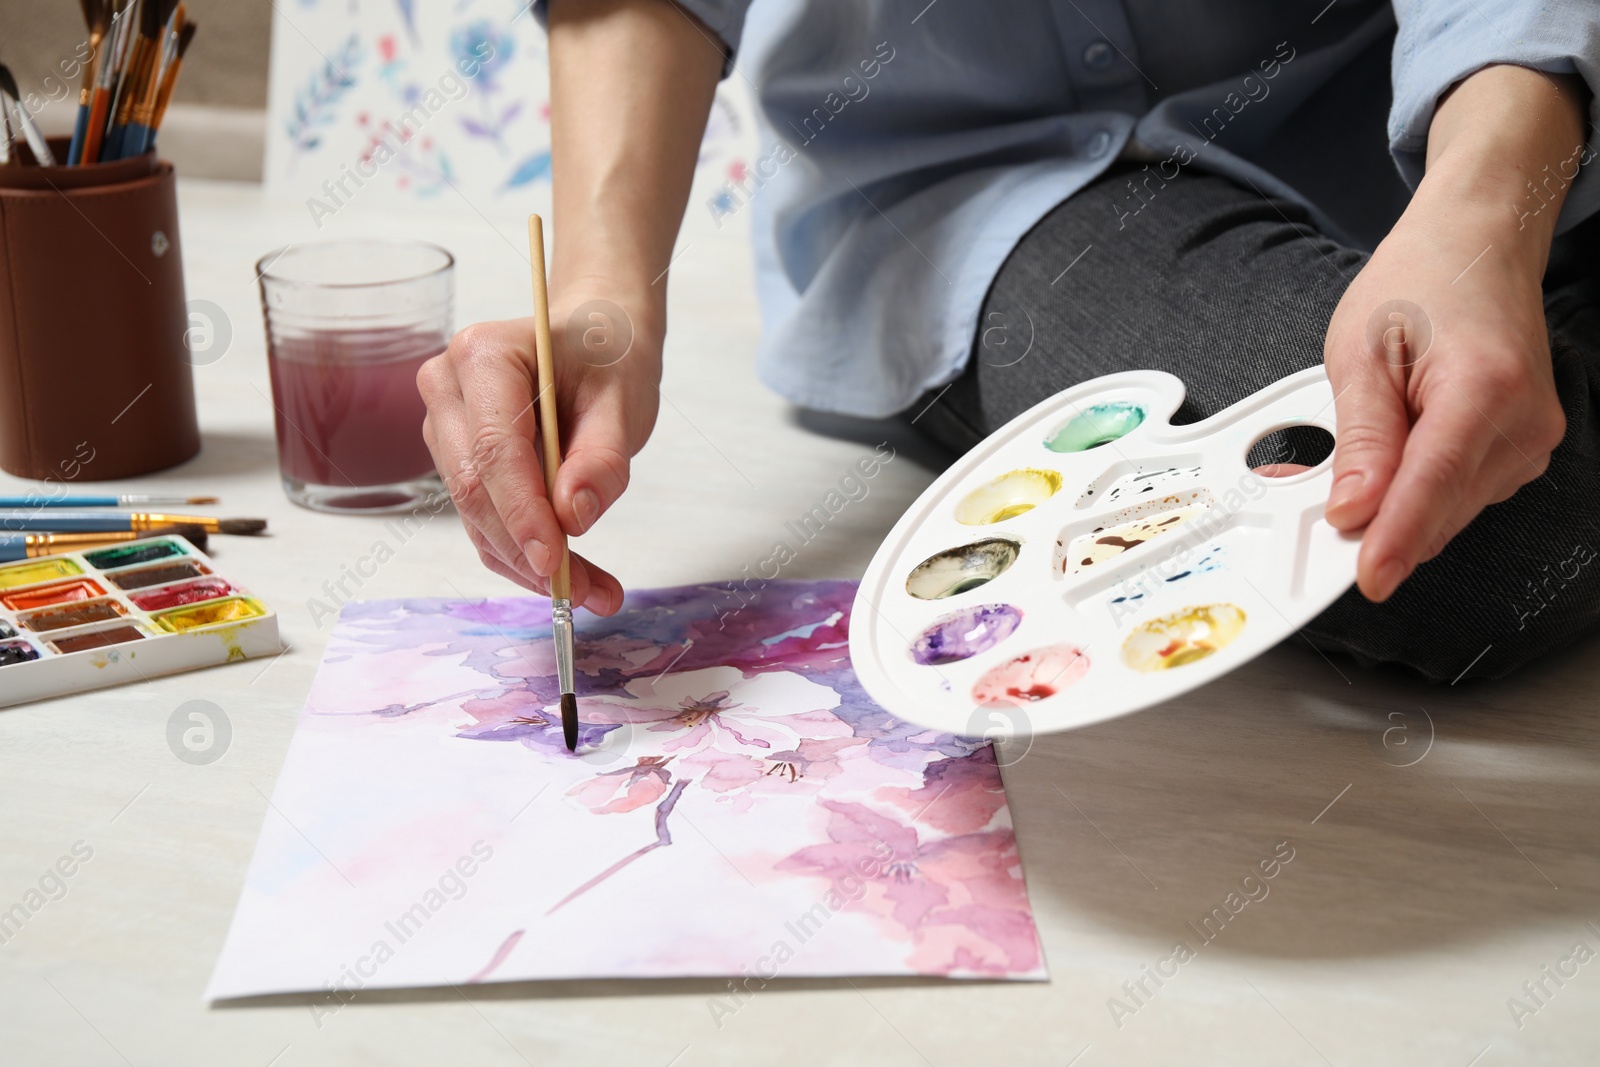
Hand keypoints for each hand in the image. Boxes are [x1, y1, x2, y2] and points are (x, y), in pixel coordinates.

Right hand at [418, 287, 660, 613]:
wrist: (592, 341)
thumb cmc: (606, 357)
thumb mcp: (624, 399)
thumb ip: (602, 457)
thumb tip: (573, 516)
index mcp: (483, 356)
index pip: (494, 450)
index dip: (523, 514)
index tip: (557, 563)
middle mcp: (447, 388)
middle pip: (475, 488)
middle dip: (527, 549)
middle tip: (585, 592)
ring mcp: (445, 426)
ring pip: (476, 514)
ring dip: (529, 563)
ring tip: (595, 590)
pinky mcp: (456, 459)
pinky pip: (484, 519)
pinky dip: (525, 554)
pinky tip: (573, 577)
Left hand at [1322, 65, 1583, 601]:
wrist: (1476, 245)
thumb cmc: (1420, 282)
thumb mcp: (1362, 350)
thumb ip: (1362, 437)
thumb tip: (1353, 509)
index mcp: (1484, 387)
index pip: (1433, 486)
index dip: (1396, 539)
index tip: (1369, 579)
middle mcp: (1523, 420)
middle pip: (1441, 507)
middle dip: (1379, 521)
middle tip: (1319, 513)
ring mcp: (1531, 438)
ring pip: (1450, 509)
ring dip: (1399, 504)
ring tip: (1359, 457)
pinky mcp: (1524, 448)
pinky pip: (1461, 493)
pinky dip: (1421, 490)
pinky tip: (1397, 455)